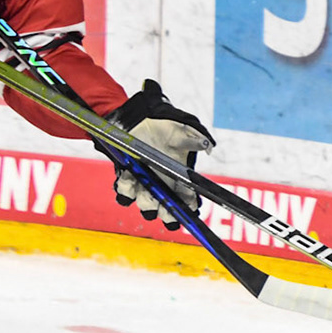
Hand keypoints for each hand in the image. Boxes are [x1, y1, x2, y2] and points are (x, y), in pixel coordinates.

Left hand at [108, 79, 213, 229]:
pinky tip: (127, 174)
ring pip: (145, 205)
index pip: (188, 202)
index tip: (189, 206)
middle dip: (166, 213)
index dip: (189, 209)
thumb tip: (207, 146)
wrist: (140, 119)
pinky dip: (125, 187)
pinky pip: (124, 193)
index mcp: (180, 180)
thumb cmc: (165, 128)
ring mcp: (144, 184)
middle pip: (166, 212)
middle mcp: (163, 186)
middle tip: (165, 205)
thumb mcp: (181, 131)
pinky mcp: (127, 179)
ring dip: (145, 199)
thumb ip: (193, 139)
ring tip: (143, 185)